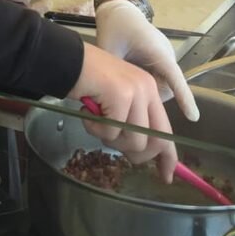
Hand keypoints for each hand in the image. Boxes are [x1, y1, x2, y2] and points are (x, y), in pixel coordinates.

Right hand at [70, 43, 177, 182]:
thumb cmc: (87, 81)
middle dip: (134, 153)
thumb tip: (139, 153)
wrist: (67, 59)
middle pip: (156, 141)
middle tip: (111, 141)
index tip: (166, 176)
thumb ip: (130, 121)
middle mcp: (148, 89)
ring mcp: (136, 91)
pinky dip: (95, 128)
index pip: (166, 130)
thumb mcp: (116, 102)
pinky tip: (86, 111)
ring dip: (110, 138)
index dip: (168, 157)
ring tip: (95, 121)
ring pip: (134, 140)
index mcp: (150, 91)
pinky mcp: (120, 95)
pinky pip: (112, 131)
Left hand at [95, 0, 199, 122]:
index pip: (175, 80)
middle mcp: (167, 56)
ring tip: (126, 90)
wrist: (118, 9)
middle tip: (128, 102)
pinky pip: (158, 78)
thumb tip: (115, 98)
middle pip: (167, 88)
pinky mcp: (160, 59)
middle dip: (151, 98)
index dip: (184, 99)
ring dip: (148, 92)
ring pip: (162, 85)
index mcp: (159, 53)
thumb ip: (115, 75)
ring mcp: (165, 57)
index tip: (193, 118)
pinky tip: (130, 83)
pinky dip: (147, 84)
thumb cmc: (116, 26)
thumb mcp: (110, 50)